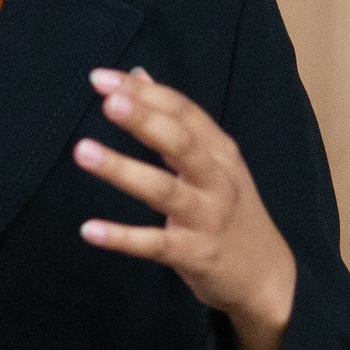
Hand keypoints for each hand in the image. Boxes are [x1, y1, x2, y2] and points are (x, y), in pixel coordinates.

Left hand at [71, 66, 295, 349]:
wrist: (267, 275)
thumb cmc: (230, 210)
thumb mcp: (213, 160)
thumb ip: (175, 120)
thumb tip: (137, 74)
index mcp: (219, 151)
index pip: (183, 111)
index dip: (143, 92)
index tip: (100, 78)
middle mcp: (217, 179)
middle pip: (181, 143)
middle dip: (145, 120)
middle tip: (107, 102)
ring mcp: (207, 217)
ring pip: (163, 190)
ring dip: (122, 170)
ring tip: (82, 151)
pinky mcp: (195, 254)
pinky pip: (155, 244)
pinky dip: (122, 237)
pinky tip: (89, 229)